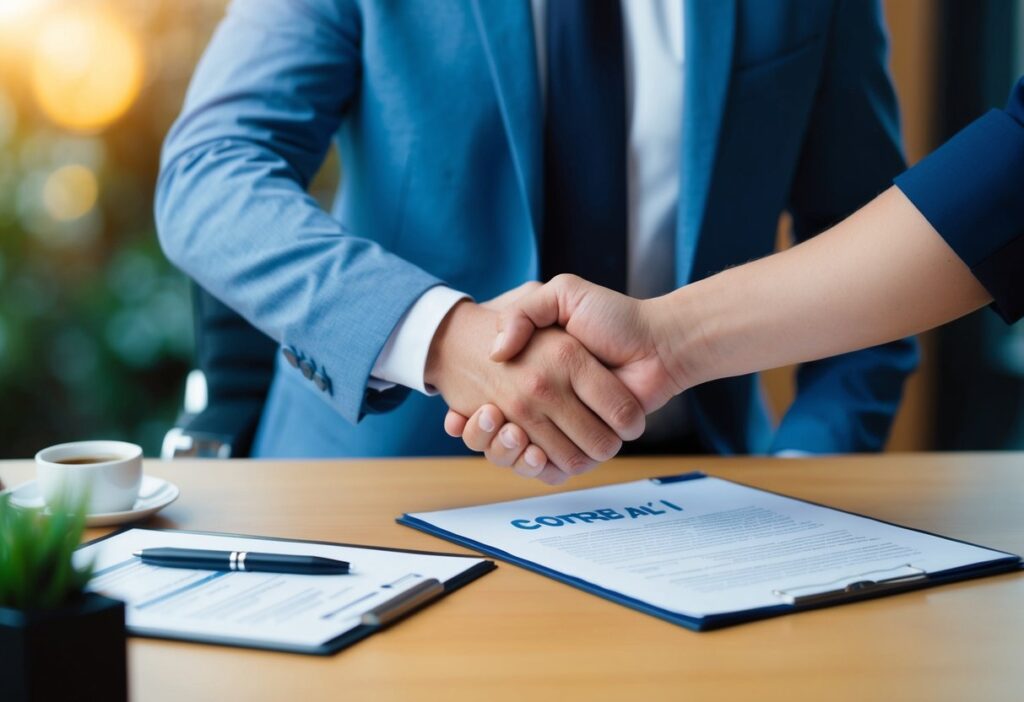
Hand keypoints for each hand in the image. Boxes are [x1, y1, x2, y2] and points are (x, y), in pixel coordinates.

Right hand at [445, 275, 692, 470]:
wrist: (658, 343)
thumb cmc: (612, 315)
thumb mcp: (562, 294)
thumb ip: (525, 311)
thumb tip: (497, 351)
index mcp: (535, 374)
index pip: (486, 405)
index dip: (470, 415)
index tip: (460, 413)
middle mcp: (545, 404)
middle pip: (497, 436)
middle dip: (484, 435)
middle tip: (488, 417)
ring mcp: (563, 426)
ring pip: (517, 456)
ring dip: (504, 452)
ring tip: (507, 429)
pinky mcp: (583, 446)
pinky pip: (550, 469)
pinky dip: (534, 468)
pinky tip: (530, 450)